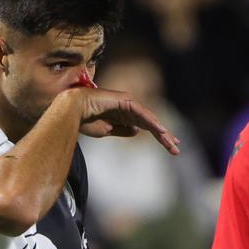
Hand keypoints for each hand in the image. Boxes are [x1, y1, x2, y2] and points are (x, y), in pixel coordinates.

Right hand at [64, 86, 180, 153]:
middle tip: (176, 148)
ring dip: (161, 132)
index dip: (158, 136)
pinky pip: (141, 112)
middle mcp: (128, 108)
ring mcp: (127, 103)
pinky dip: (151, 121)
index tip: (170, 145)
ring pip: (148, 119)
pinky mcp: (125, 100)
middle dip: (164, 136)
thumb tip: (137, 131)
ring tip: (172, 143)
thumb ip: (122, 130)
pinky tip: (161, 131)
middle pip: (150, 123)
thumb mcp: (107, 130)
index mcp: (123, 116)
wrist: (72, 111)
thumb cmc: (85, 120)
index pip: (145, 126)